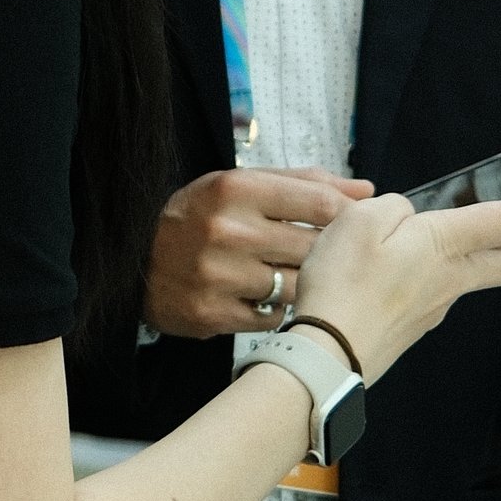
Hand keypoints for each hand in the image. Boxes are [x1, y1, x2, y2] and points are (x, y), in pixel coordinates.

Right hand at [142, 167, 372, 337]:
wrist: (134, 260)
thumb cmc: (199, 216)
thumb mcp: (241, 184)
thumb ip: (304, 183)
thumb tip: (366, 189)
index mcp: (236, 188)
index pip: (319, 200)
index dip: (348, 214)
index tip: (357, 224)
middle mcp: (228, 230)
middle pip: (313, 247)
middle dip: (328, 254)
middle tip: (329, 257)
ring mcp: (219, 276)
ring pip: (298, 286)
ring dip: (305, 284)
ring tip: (292, 275)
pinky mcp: (213, 314)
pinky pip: (274, 317)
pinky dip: (277, 309)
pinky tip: (265, 296)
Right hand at [291, 173, 500, 388]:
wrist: (326, 358)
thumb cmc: (342, 286)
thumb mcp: (360, 221)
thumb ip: (394, 209)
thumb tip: (409, 218)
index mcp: (445, 244)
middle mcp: (452, 279)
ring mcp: (436, 308)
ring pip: (475, 275)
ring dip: (479, 252)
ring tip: (442, 229)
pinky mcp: (414, 326)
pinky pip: (437, 292)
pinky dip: (436, 273)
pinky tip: (400, 268)